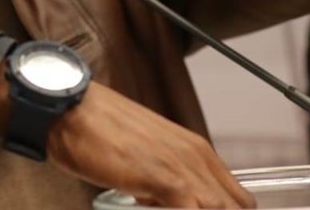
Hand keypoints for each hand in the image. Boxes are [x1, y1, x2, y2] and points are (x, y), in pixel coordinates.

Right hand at [49, 82, 253, 207]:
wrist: (72, 110)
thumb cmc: (98, 131)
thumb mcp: (143, 157)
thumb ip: (163, 185)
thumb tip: (161, 203)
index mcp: (197, 150)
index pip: (237, 199)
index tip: (202, 209)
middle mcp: (197, 156)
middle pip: (236, 207)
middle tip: (171, 207)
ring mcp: (185, 168)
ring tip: (158, 206)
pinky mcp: (168, 181)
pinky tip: (151, 208)